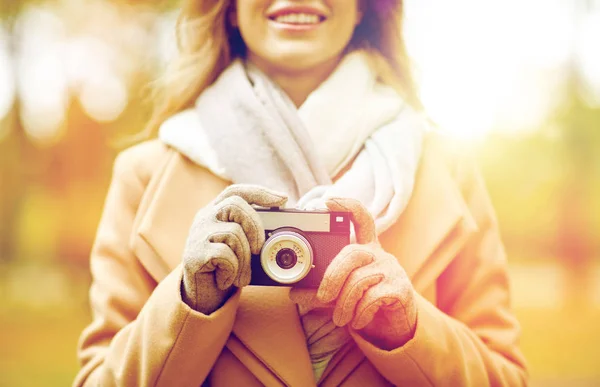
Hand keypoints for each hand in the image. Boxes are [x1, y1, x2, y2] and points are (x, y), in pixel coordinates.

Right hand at [181, 184, 287, 314]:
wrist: (200, 294)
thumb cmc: (225, 267)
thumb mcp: (238, 245)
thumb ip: (250, 233)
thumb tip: (279, 232)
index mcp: (215, 211)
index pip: (235, 191)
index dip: (259, 192)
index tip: (282, 199)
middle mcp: (204, 218)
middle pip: (235, 205)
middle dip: (255, 227)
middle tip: (259, 249)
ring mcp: (198, 235)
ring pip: (234, 233)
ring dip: (245, 259)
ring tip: (241, 274)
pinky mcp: (194, 254)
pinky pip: (225, 255)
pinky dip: (232, 270)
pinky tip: (226, 279)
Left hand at [316, 197, 416, 349]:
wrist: (394, 325)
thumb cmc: (364, 301)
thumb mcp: (339, 294)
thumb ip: (319, 290)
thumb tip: (293, 292)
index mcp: (364, 248)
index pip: (360, 218)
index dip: (347, 206)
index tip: (329, 200)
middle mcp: (378, 254)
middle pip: (352, 253)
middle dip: (332, 277)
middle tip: (322, 297)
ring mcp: (391, 270)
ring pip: (359, 279)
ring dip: (344, 303)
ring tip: (339, 318)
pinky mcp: (400, 288)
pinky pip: (373, 298)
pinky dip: (360, 313)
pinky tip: (358, 320)